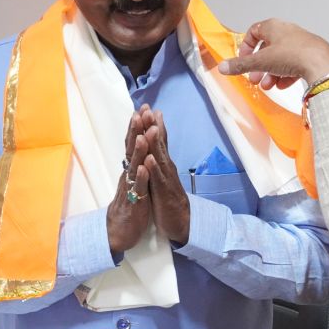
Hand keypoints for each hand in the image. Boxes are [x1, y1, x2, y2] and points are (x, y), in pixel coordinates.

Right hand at [106, 113, 151, 253]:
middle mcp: (129, 175)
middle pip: (131, 149)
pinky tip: (144, 167)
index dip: (137, 127)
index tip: (142, 108)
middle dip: (136, 131)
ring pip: (135, 166)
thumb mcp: (134, 180)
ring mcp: (131, 187)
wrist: (118, 232)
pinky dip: (141, 177)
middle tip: (139, 112)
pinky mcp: (135, 201)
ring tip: (142, 135)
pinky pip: (138, 188)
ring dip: (139, 151)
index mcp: (132, 169)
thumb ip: (135, 164)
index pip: (133, 144)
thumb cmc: (129, 204)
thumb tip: (137, 146)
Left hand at [138, 105, 189, 244]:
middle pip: (159, 143)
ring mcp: (165, 178)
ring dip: (155, 143)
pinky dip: (154, 168)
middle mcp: (166, 167)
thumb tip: (154, 145)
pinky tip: (149, 159)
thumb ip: (159, 160)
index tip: (148, 107)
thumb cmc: (168, 198)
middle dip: (154, 126)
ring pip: (159, 157)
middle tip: (149, 109)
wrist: (179, 221)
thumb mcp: (162, 175)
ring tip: (151, 128)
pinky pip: (157, 179)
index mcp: (163, 163)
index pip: (158, 140)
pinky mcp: (163, 192)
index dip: (153, 124)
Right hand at [216, 19, 328, 89]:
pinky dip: (286, 75)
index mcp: (273, 27)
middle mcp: (287, 32)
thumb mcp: (260, 62)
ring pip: (280, 59)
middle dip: (259, 66)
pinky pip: (294, 65)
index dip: (246, 47)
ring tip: (268, 86)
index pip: (254, 31)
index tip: (243, 60)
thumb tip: (223, 67)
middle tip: (254, 79)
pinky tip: (283, 86)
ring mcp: (300, 44)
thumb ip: (240, 65)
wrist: (320, 64)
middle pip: (267, 49)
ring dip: (271, 73)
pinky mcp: (310, 56)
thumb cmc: (293, 54)